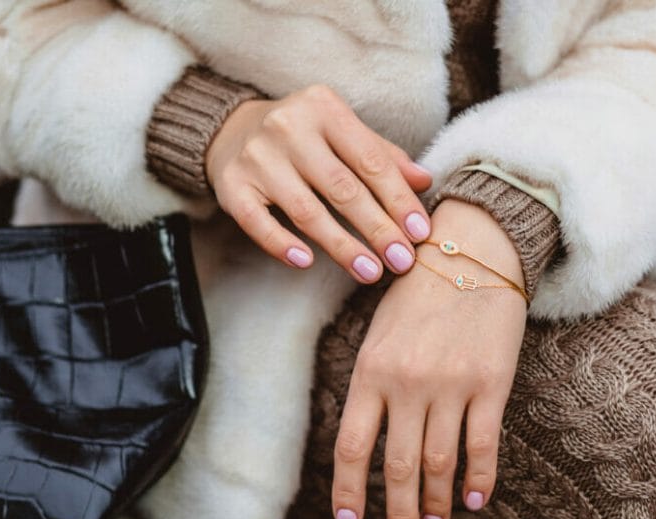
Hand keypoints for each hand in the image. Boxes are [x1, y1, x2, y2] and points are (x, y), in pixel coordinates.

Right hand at [205, 85, 432, 282]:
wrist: (230, 129)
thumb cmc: (302, 135)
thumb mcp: (341, 131)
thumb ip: (381, 155)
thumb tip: (425, 181)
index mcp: (324, 108)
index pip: (370, 160)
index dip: (398, 199)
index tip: (419, 232)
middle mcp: (288, 128)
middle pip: (342, 187)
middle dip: (377, 228)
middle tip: (401, 261)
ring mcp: (257, 157)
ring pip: (306, 210)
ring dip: (341, 245)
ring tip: (369, 272)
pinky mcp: (231, 185)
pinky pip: (258, 222)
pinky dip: (281, 244)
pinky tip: (306, 263)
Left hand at [330, 200, 527, 518]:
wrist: (473, 248)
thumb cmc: (418, 290)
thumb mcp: (378, 332)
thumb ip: (371, 383)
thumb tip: (368, 441)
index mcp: (371, 370)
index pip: (352, 446)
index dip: (349, 490)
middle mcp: (407, 383)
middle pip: (398, 467)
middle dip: (398, 514)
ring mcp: (451, 385)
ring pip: (440, 464)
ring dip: (435, 504)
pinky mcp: (491, 384)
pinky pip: (483, 446)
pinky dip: (478, 479)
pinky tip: (472, 500)